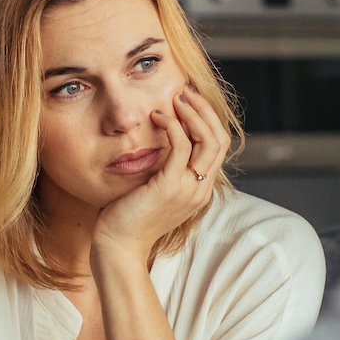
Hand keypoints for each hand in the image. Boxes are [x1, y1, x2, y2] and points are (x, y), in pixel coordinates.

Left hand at [92, 90, 230, 261]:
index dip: (207, 120)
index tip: (188, 102)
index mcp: (200, 190)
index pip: (218, 147)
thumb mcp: (154, 190)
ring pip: (209, 140)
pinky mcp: (171, 186)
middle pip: (220, 140)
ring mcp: (189, 189)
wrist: (119, 246)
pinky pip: (182, 146)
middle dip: (205, 111)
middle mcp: (201, 189)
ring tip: (175, 99)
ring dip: (193, 114)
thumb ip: (164, 170)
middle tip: (185, 92)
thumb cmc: (129, 218)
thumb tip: (160, 144)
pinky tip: (158, 117)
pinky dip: (173, 126)